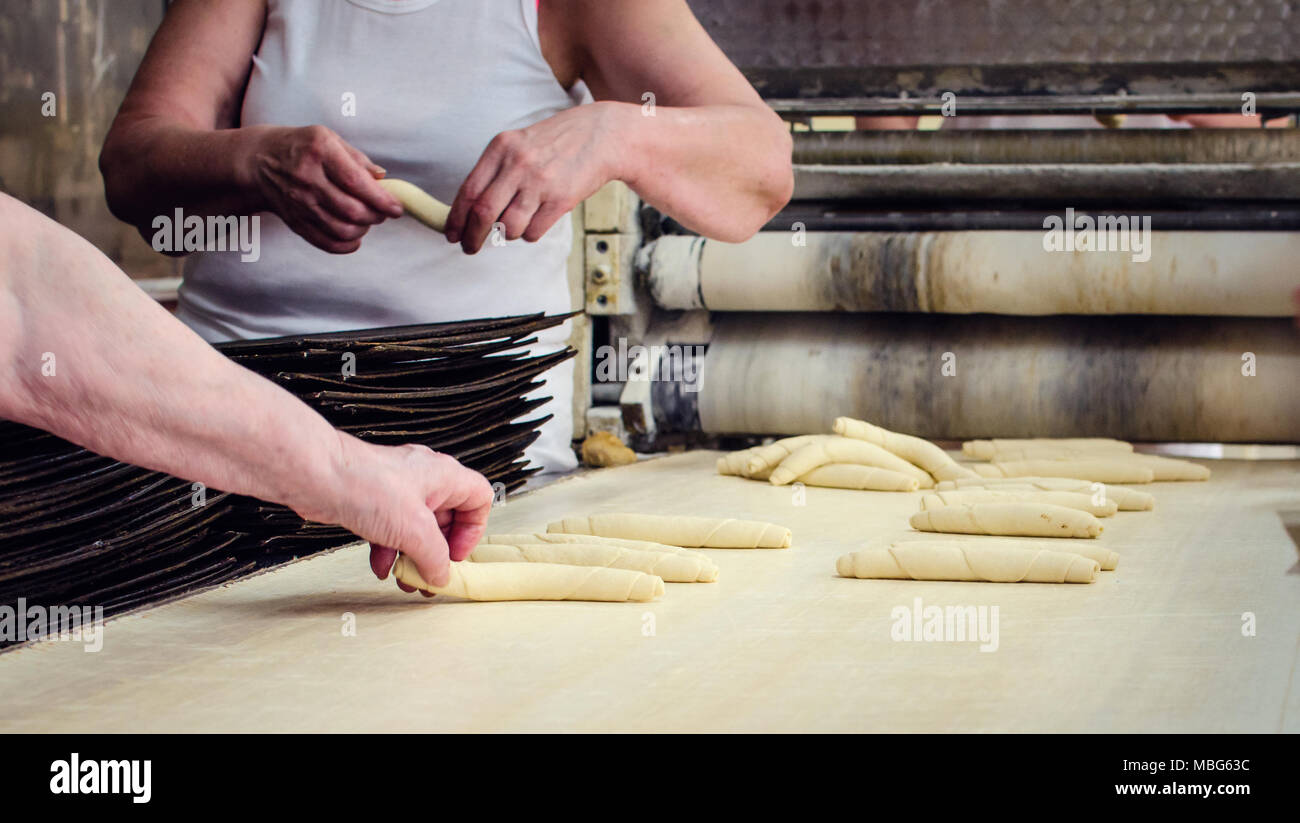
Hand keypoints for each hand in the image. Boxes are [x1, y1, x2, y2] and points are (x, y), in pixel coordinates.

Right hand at [240, 125, 402, 252]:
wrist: (259, 160)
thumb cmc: (301, 147)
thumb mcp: (329, 139)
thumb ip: (358, 160)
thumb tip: (383, 178)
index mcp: (319, 151)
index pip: (356, 182)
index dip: (382, 199)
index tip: (397, 208)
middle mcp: (307, 178)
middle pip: (352, 210)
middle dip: (376, 216)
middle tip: (382, 211)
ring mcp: (299, 202)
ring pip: (341, 230)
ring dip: (363, 229)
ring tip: (367, 220)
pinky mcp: (295, 221)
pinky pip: (326, 242)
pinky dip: (347, 245)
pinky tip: (355, 236)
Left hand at [292, 434, 494, 592]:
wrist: (315, 476)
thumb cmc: (365, 485)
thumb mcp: (413, 530)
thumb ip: (434, 557)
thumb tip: (442, 576)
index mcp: (444, 476)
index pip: (479, 498)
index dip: (473, 530)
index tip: (456, 554)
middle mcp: (423, 480)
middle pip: (446, 519)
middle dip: (438, 552)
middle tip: (431, 576)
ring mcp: (397, 490)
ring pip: (416, 528)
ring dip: (413, 556)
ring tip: (406, 579)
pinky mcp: (373, 501)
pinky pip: (391, 530)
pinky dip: (389, 550)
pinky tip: (381, 567)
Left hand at [444, 102, 624, 253]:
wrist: (601, 135)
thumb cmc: (555, 143)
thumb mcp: (519, 144)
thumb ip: (495, 171)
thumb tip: (469, 210)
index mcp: (501, 147)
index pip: (469, 191)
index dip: (456, 218)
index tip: (451, 234)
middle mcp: (518, 164)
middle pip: (483, 213)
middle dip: (472, 237)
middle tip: (469, 248)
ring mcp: (540, 183)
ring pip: (509, 227)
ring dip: (507, 235)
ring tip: (514, 226)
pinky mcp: (561, 200)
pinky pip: (533, 232)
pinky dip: (529, 234)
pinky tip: (536, 221)